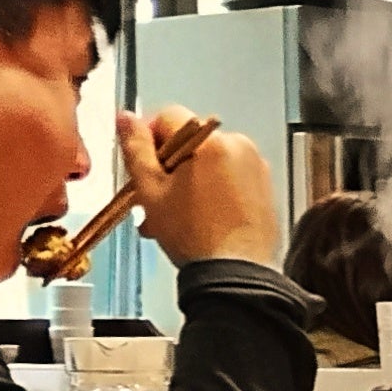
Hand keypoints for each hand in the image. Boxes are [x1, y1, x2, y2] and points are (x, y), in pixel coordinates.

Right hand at [125, 105, 279, 268]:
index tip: (142, 165)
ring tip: (174, 216)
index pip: (168, 116)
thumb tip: (127, 119)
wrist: (236, 273)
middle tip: (154, 198)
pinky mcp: (265, 186)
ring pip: (209, 161)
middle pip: (190, 140)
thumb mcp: (150, 190)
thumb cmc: (196, 237)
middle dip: (168, 167)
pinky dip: (212, 190)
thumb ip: (135, 148)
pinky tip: (199, 218)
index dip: (148, 140)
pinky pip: (230, 176)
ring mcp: (256, 166)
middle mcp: (238, 146)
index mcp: (208, 140)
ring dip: (187, 182)